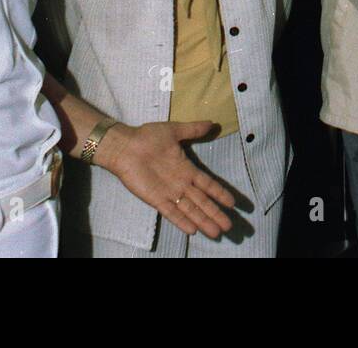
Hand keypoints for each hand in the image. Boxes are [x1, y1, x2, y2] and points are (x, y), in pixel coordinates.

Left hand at [94, 121, 236, 237]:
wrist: (124, 145)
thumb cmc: (147, 137)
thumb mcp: (174, 131)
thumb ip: (193, 130)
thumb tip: (213, 124)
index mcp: (186, 168)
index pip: (208, 184)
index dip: (220, 194)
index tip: (233, 204)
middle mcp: (180, 184)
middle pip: (202, 202)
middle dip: (215, 214)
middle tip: (229, 227)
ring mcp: (168, 193)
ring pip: (190, 210)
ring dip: (203, 221)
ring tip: (216, 233)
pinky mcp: (155, 199)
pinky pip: (171, 212)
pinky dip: (181, 221)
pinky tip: (192, 230)